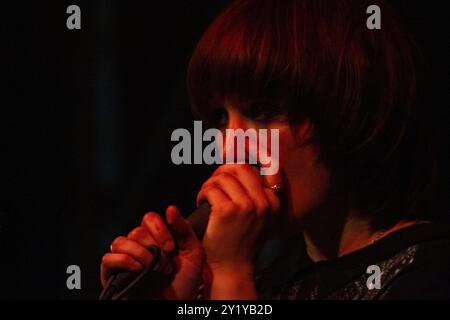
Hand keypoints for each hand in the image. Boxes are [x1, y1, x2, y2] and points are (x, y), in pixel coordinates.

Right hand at [100, 205, 205, 299]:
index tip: (172, 248)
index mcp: (156, 238)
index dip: (161, 230)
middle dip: (154, 248)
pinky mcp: (113, 275)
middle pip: (137, 231)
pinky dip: (123, 261)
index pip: (149, 218)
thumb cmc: (185, 283)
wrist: (177, 306)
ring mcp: (125, 260)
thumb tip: (170, 208)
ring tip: (154, 270)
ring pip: (121, 241)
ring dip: (141, 255)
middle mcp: (139, 246)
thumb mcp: (193, 253)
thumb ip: (184, 229)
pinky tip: (138, 269)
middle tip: (166, 266)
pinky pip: (107, 258)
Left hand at [196, 164, 281, 298]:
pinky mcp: (228, 211)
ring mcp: (247, 207)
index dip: (247, 157)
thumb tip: (238, 162)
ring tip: (206, 196)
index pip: (265, 166)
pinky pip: (211, 189)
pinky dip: (202, 193)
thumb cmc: (240, 240)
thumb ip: (255, 193)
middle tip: (214, 183)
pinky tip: (201, 202)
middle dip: (223, 171)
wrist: (232, 267)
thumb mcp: (258, 216)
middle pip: (240, 168)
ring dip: (210, 184)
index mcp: (273, 202)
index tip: (236, 154)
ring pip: (223, 176)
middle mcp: (263, 202)